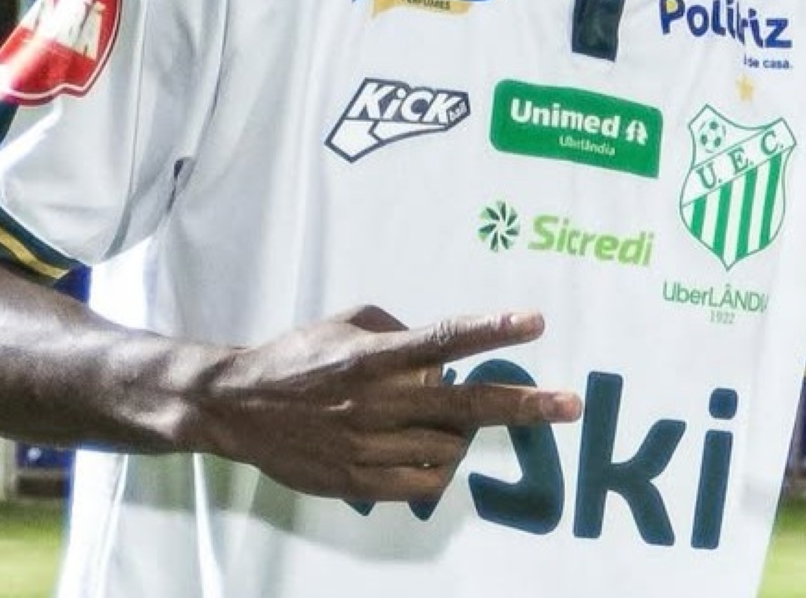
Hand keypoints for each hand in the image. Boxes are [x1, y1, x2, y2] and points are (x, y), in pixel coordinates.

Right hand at [192, 305, 581, 501]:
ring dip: (460, 433)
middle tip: (570, 405)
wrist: (235, 408)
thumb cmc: (297, 357)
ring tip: (436, 419)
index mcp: (375, 357)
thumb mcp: (346, 322)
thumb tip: (441, 351)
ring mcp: (368, 446)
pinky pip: (424, 482)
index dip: (492, 331)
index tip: (535, 322)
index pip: (445, 340)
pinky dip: (439, 466)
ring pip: (449, 447)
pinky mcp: (357, 482)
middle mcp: (377, 401)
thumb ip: (398, 329)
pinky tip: (431, 451)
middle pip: (465, 405)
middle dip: (524, 405)